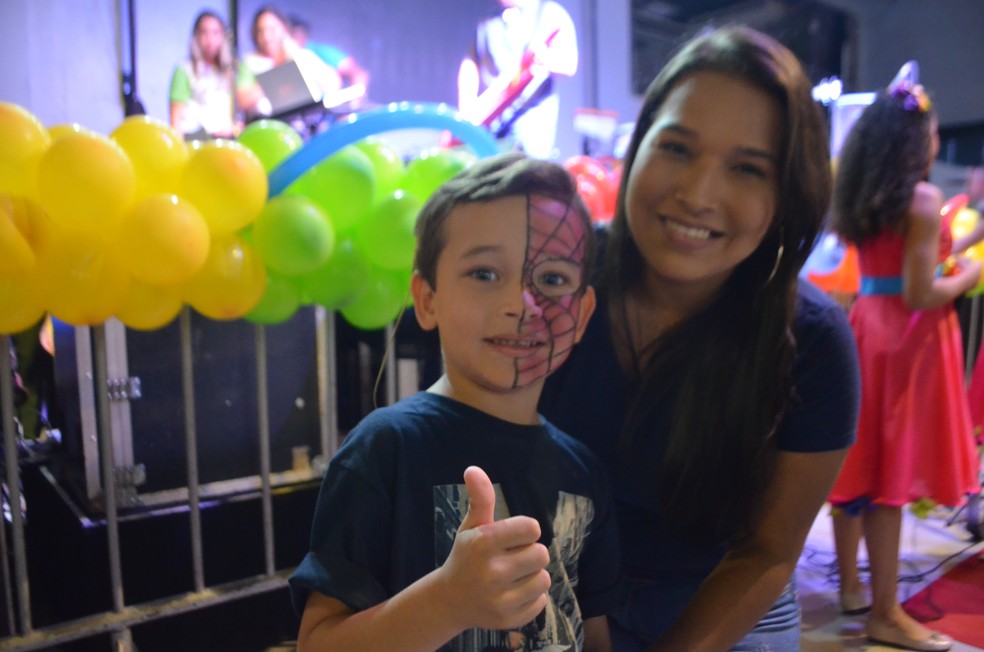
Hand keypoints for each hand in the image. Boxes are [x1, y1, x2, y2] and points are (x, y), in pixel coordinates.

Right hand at [438, 466, 550, 631]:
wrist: (449, 601)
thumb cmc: (466, 556)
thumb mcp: (471, 526)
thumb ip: (480, 498)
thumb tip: (473, 469)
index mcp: (483, 543)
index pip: (531, 528)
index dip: (526, 530)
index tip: (513, 536)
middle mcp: (491, 571)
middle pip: (541, 554)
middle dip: (530, 553)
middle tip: (512, 557)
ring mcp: (500, 599)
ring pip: (544, 578)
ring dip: (532, 575)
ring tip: (513, 575)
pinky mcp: (509, 619)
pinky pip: (541, 601)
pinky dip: (531, 596)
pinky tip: (512, 592)